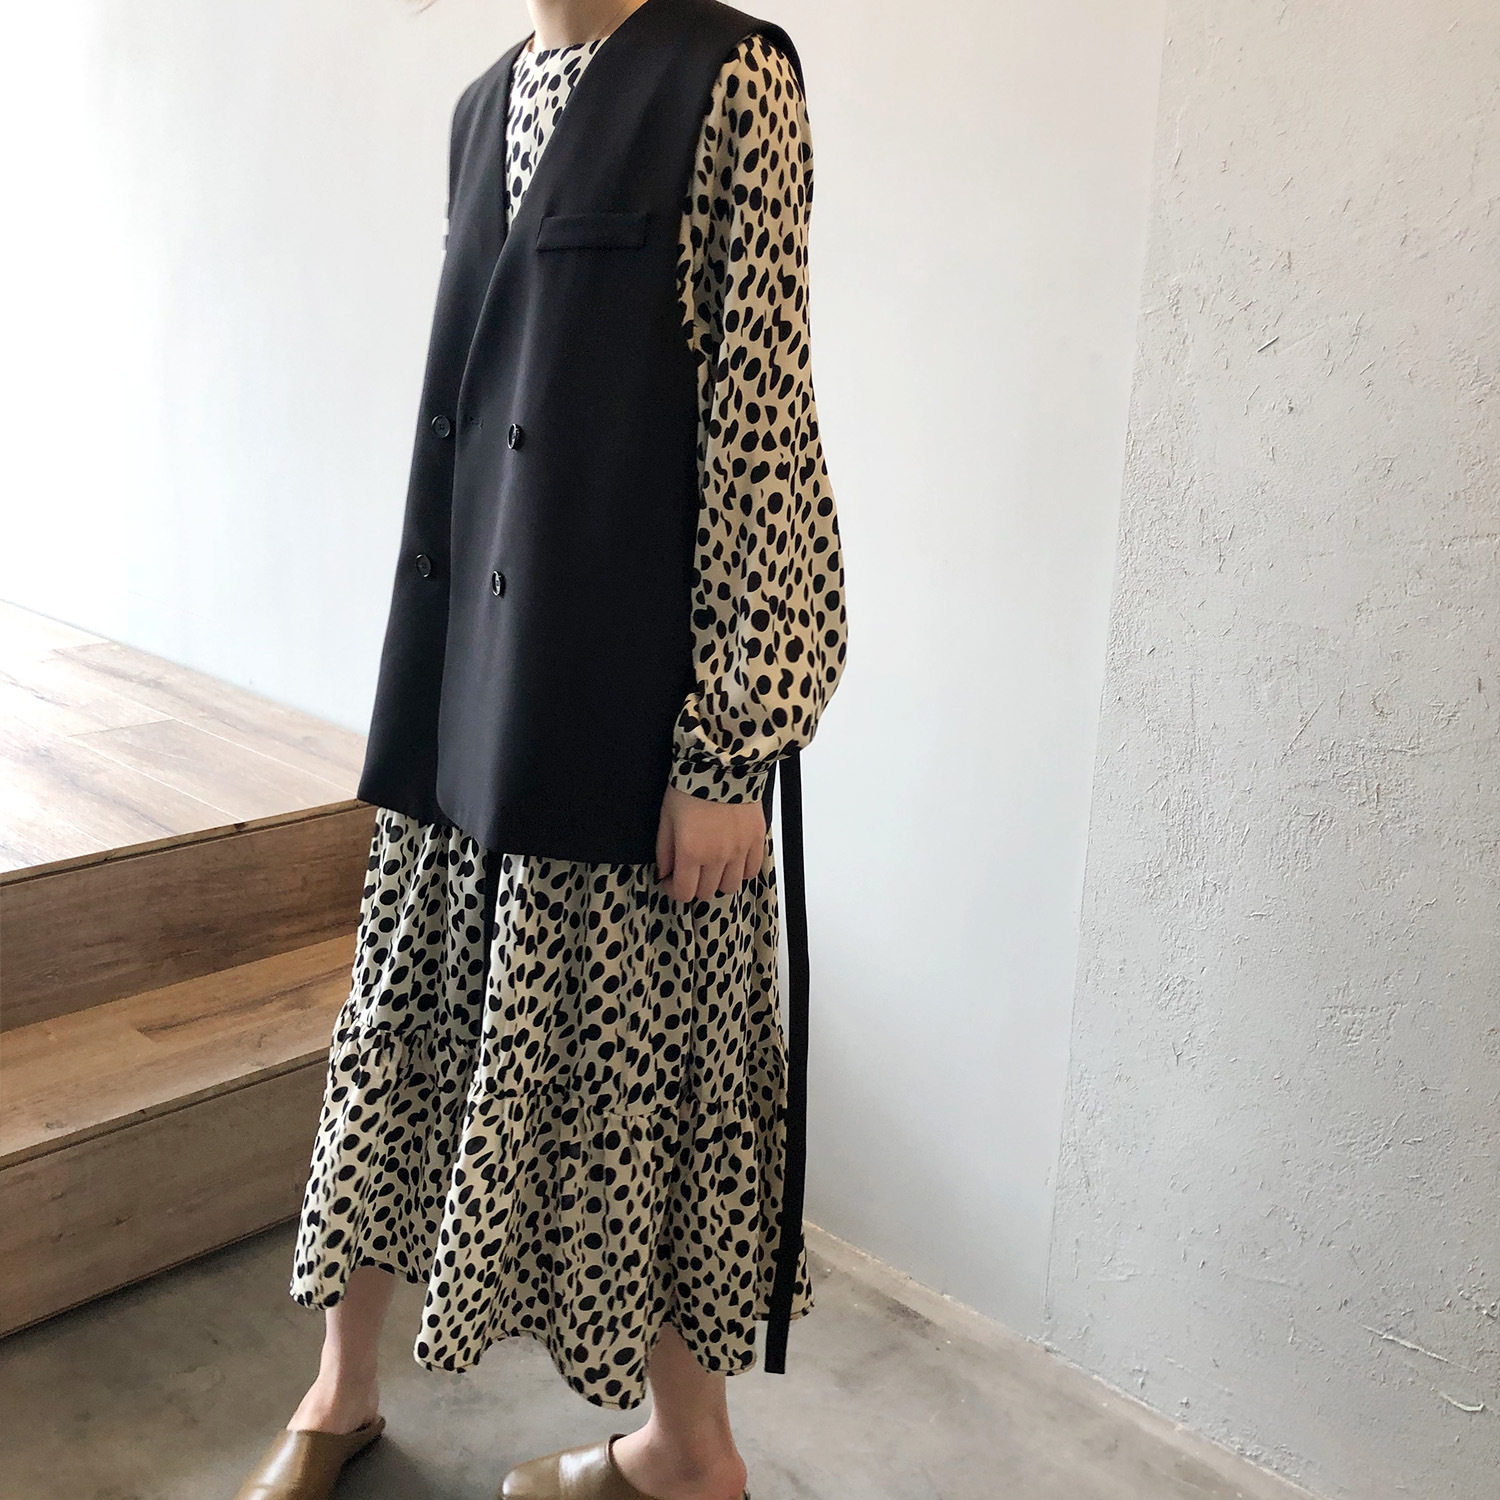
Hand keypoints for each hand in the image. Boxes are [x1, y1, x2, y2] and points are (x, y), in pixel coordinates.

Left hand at [655, 784, 765, 901]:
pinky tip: (732, 860)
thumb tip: (664, 873)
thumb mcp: (666, 817)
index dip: (673, 891)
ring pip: (730, 886)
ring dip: (718, 881)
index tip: (670, 880)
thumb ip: (664, 850)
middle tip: (690, 871)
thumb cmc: (689, 787)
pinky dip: (741, 871)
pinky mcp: (756, 839)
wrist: (722, 763)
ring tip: (712, 866)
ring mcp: (739, 850)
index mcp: (691, 852)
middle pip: (706, 893)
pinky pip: (752, 870)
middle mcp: (717, 857)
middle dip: (694, 886)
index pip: (684, 893)